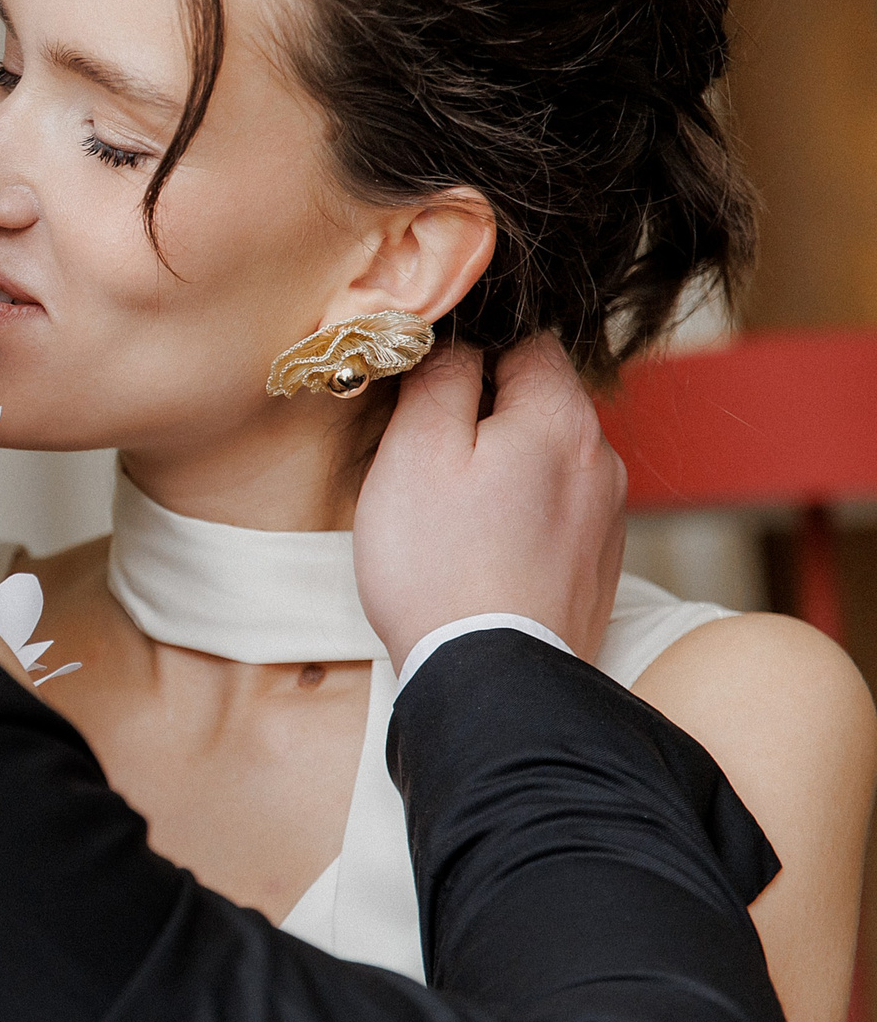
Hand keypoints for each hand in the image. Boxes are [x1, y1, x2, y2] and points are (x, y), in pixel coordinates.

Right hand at [355, 335, 625, 671]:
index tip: (426, 393)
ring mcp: (607, 519)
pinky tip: (478, 553)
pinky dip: (518, 520)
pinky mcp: (597, 568)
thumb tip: (455, 343)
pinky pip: (554, 515)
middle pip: (537, 404)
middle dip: (483, 418)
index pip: (526, 341)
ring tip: (448, 516)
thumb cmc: (441, 566)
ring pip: (545, 462)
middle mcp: (602, 460)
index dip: (470, 356)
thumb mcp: (414, 451)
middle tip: (423, 459)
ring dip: (501, 472)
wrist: (493, 681)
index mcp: (562, 419)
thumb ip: (440, 378)